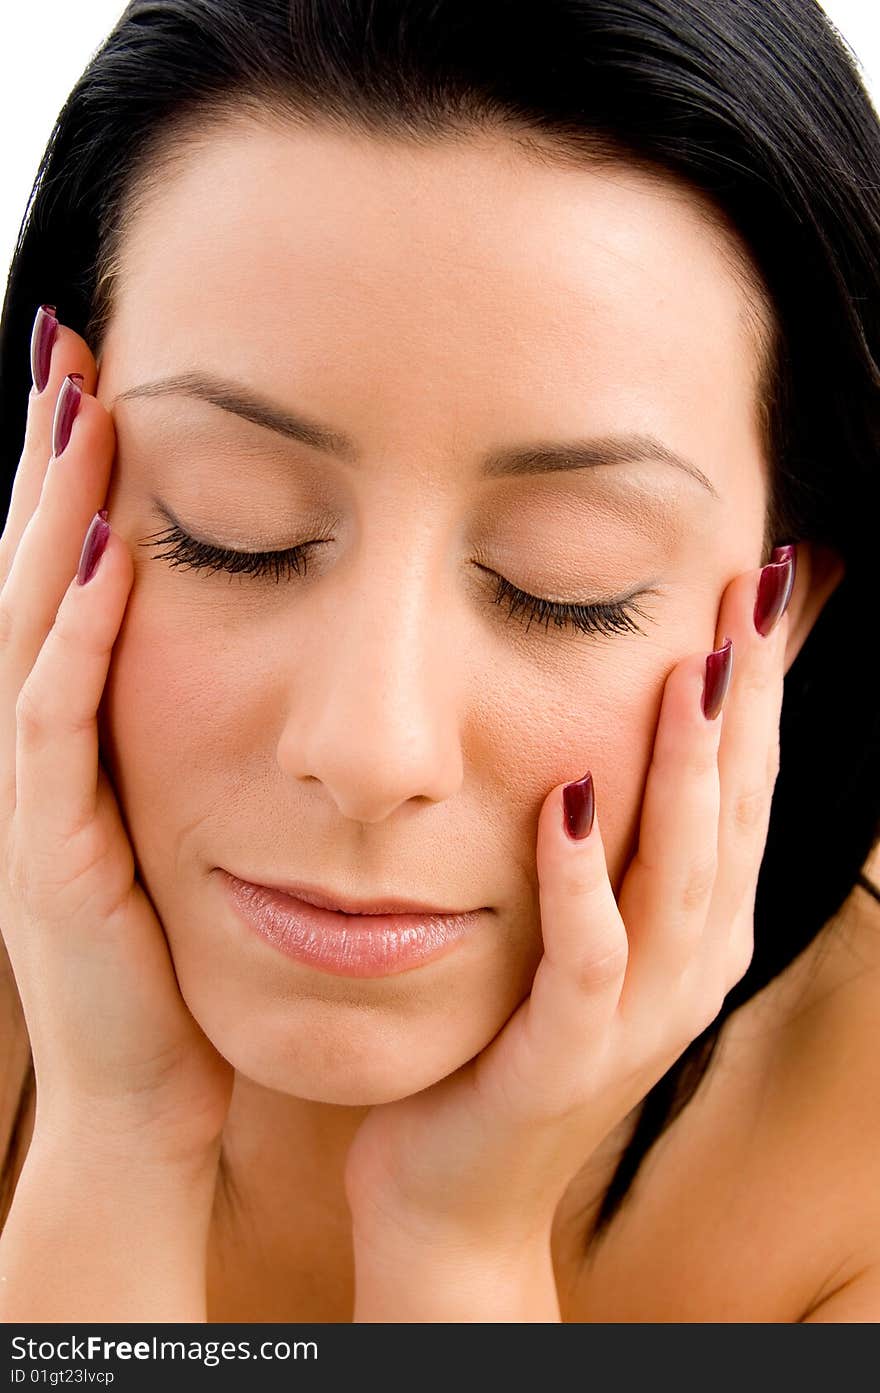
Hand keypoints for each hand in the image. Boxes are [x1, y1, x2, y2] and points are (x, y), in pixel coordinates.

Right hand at [0, 306, 233, 1174]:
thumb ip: (180, 730)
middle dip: (49, 464)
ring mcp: (29, 803)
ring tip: (78, 413)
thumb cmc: (173, 954)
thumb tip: (232, 636)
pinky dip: (77, 638)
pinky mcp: (52, 857)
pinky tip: (109, 559)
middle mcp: (32, 755)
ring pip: (28, 630)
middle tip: (70, 347)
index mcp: (68, 740)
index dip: (72, 481)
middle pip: (31, 579)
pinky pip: (56, 727)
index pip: (62, 584)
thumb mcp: (176, 817)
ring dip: (51, 519)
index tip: (103, 379)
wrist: (148, 1088)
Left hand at [344, 550, 793, 1258]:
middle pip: (737, 815)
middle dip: (747, 701)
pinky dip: (582, 883)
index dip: (761, 686)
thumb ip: (609, 837)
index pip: (746, 785)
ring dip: (690, 775)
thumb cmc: (508, 1033)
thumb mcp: (576, 921)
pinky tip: (567, 801)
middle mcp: (691, 966)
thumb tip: (604, 730)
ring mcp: (640, 1020)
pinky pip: (587, 963)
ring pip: (683, 881)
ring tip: (692, 672)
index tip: (760, 583)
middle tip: (752, 590)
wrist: (453, 1189)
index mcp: (699, 927)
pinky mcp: (567, 1060)